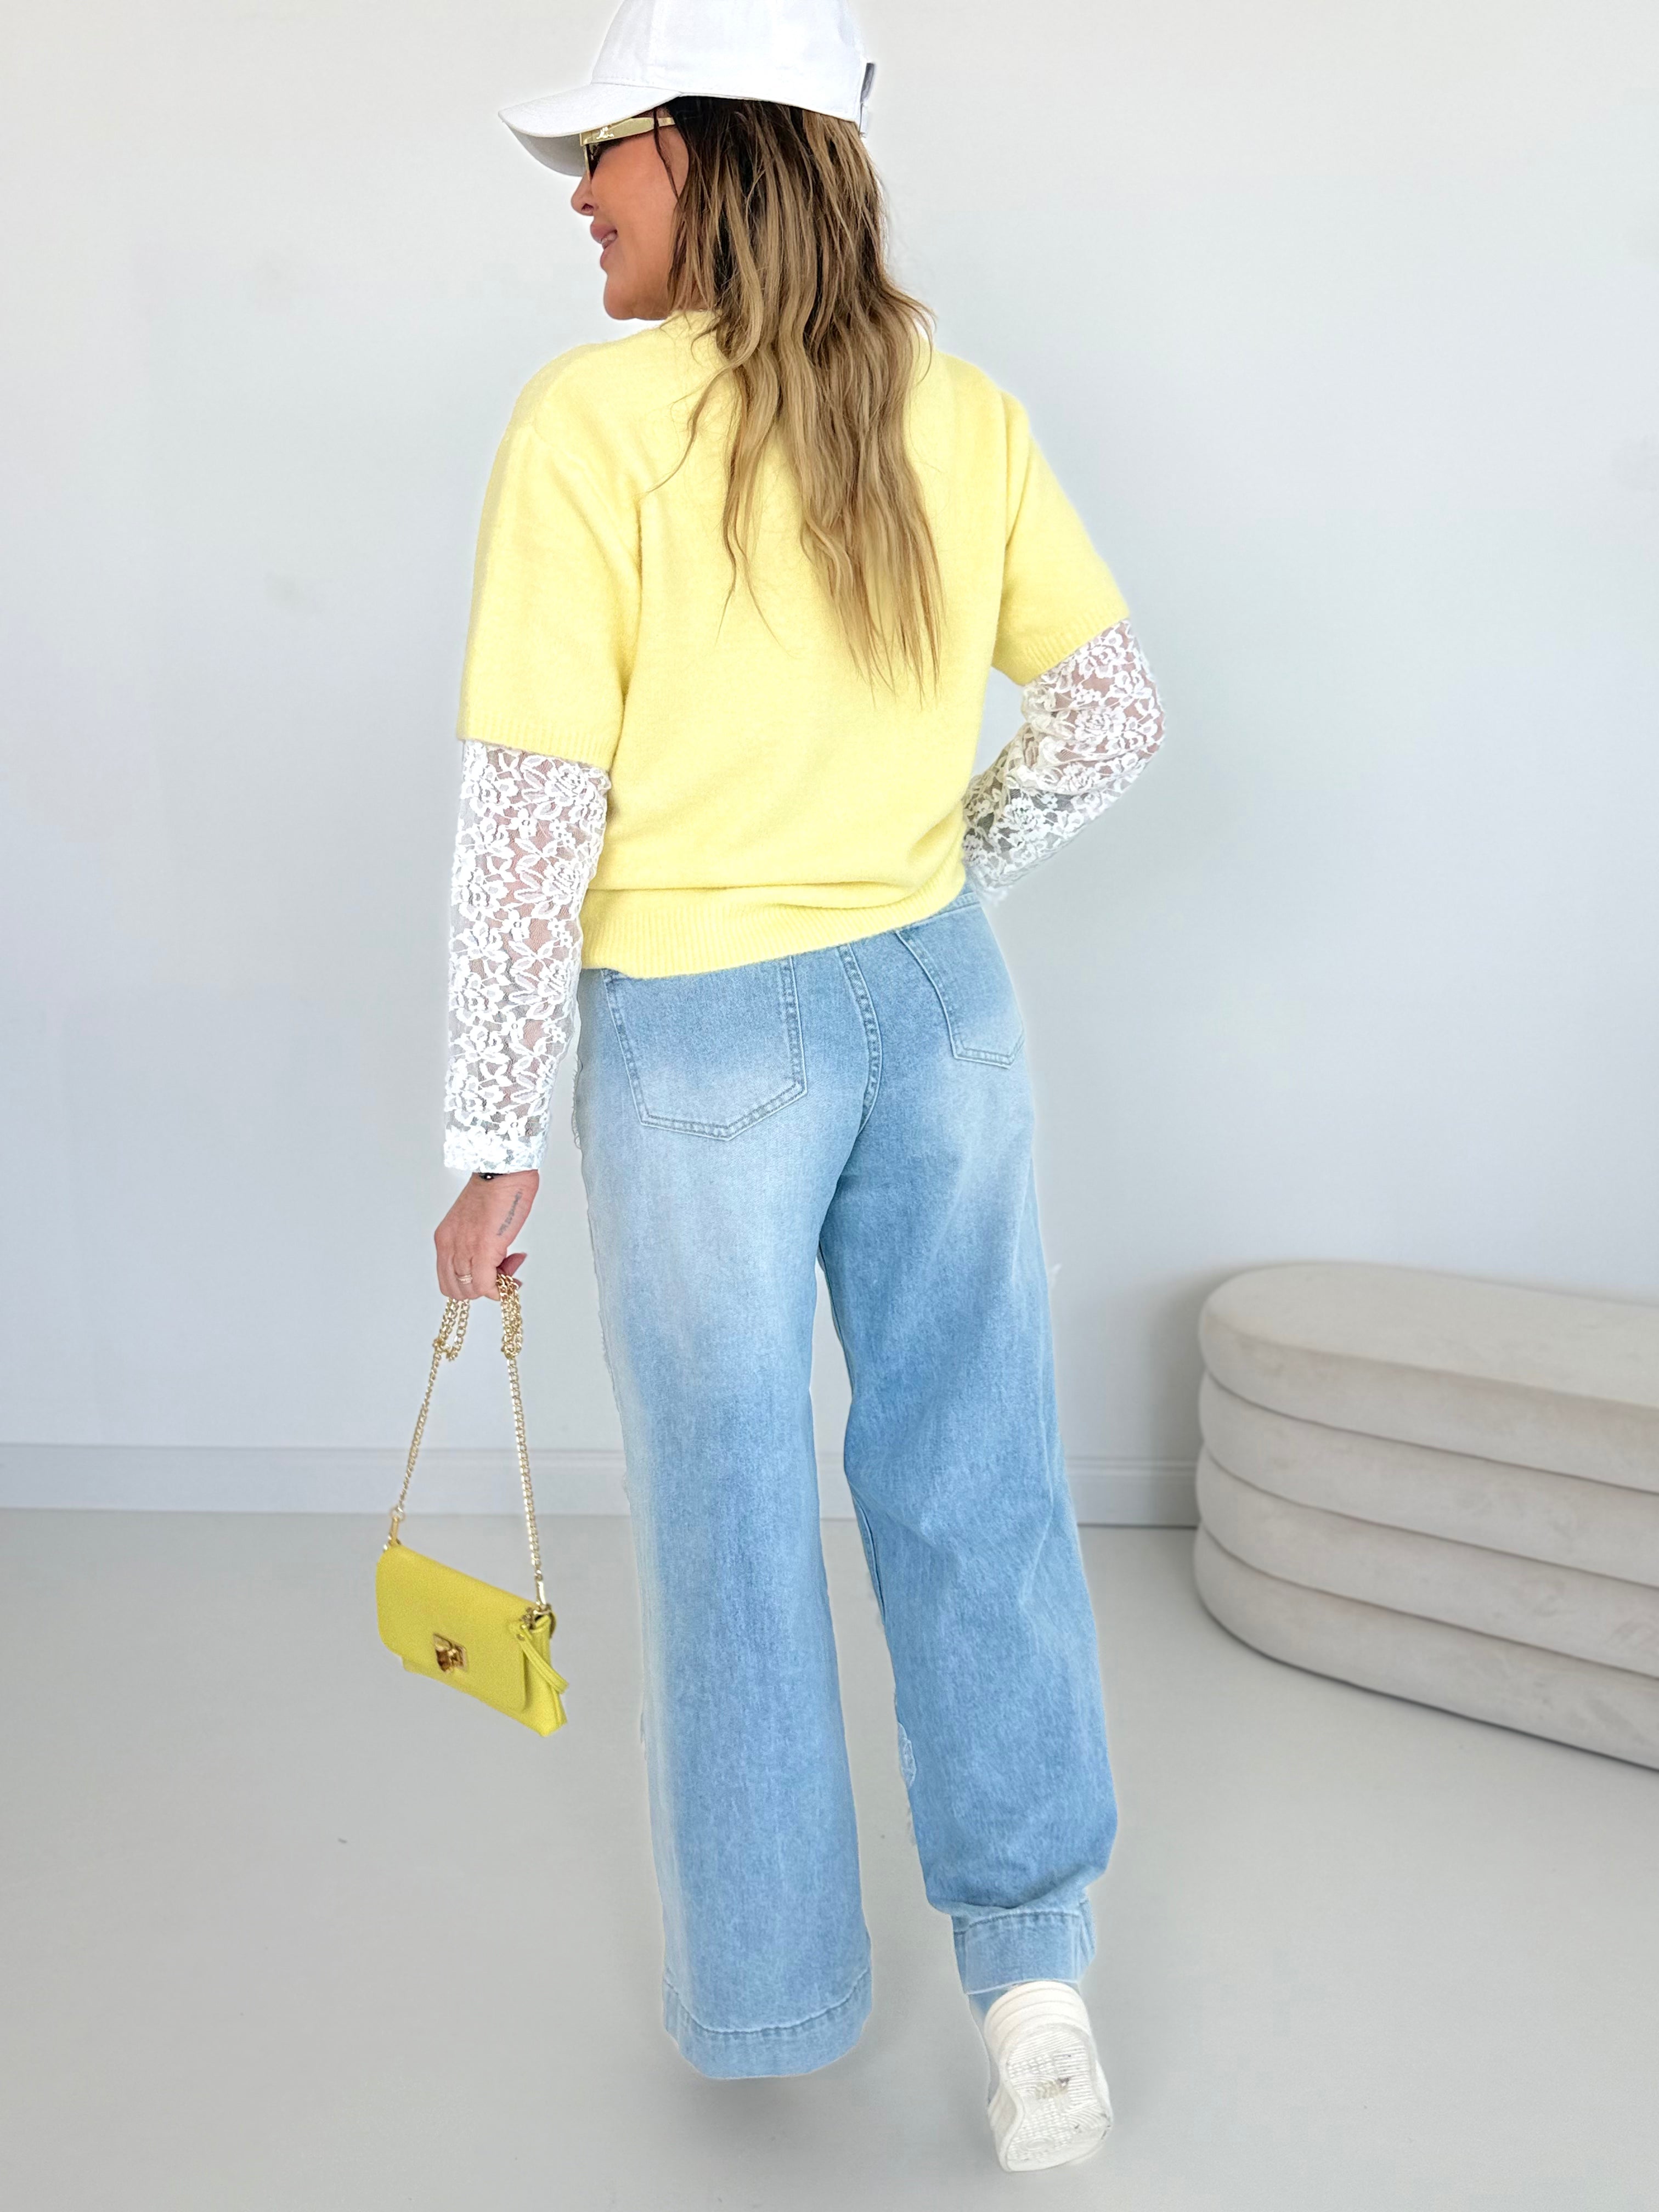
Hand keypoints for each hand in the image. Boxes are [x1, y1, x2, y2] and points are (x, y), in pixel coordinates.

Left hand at [434, 1171, 538, 1299]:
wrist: (503, 1171)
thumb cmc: (494, 1191)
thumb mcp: (474, 1223)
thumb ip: (475, 1245)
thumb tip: (492, 1265)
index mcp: (445, 1239)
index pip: (448, 1281)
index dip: (472, 1284)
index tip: (491, 1272)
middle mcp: (449, 1246)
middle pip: (457, 1291)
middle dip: (482, 1288)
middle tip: (503, 1270)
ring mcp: (465, 1249)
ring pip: (472, 1291)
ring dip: (496, 1285)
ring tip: (512, 1262)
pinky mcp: (484, 1249)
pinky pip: (487, 1285)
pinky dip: (502, 1287)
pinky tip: (515, 1268)